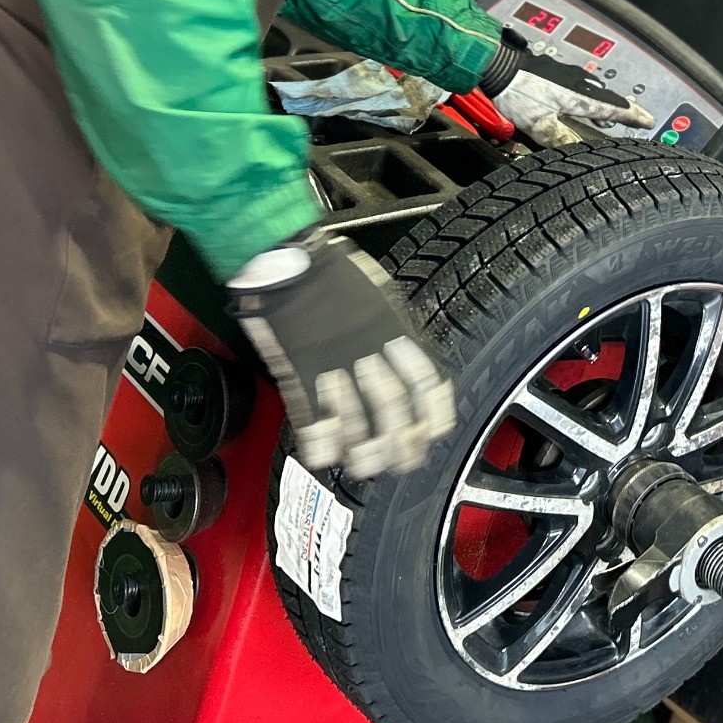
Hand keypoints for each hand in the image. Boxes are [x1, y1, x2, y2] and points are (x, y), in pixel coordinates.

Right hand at [225, 230, 454, 478]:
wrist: (288, 257)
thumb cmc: (330, 271)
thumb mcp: (377, 294)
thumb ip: (392, 328)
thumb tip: (405, 356)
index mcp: (391, 327)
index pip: (424, 377)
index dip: (433, 410)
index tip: (434, 431)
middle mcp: (368, 346)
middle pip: (392, 403)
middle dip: (399, 440)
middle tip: (402, 461)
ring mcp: (333, 358)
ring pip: (354, 413)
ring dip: (361, 446)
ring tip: (364, 465)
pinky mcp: (301, 366)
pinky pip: (312, 410)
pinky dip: (319, 437)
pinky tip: (323, 455)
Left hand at [478, 28, 655, 148]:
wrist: (497, 63)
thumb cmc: (518, 93)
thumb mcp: (540, 124)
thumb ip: (560, 138)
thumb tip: (577, 151)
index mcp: (580, 97)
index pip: (615, 109)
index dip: (633, 116)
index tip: (648, 121)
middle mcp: (580, 83)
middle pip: (609, 98)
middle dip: (623, 109)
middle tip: (635, 117)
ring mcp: (569, 74)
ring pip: (595, 90)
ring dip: (604, 102)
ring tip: (607, 115)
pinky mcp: (556, 70)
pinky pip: (581, 84)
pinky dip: (588, 94)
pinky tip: (578, 99)